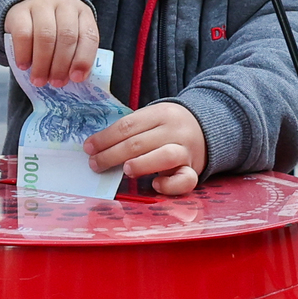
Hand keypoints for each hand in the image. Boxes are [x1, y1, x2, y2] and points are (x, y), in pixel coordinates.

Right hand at [3, 0, 98, 85]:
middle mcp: (64, 5)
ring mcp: (41, 5)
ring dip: (43, 63)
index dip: (83, 59)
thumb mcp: (71, 35)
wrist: (29, 5)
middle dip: (61, 64)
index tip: (76, 78)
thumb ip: (75, 53)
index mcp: (83, 13)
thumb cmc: (54, 27)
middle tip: (55, 83)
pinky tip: (24, 66)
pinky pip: (23, 34)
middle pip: (67, 36)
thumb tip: (73, 78)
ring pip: (45, 36)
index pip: (89, 36)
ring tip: (39, 80)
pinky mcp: (19, 10)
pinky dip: (24, 53)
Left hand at [85, 102, 206, 195]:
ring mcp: (186, 151)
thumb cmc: (169, 127)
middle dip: (112, 155)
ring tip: (125, 170)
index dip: (105, 138)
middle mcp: (175, 130)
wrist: (208, 128)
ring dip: (141, 164)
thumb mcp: (154, 118)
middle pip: (139, 142)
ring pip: (165, 156)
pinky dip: (169, 185)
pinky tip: (155, 185)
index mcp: (161, 113)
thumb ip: (132, 131)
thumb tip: (97, 148)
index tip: (88, 148)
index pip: (128, 125)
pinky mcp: (194, 170)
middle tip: (95, 165)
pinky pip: (185, 180)